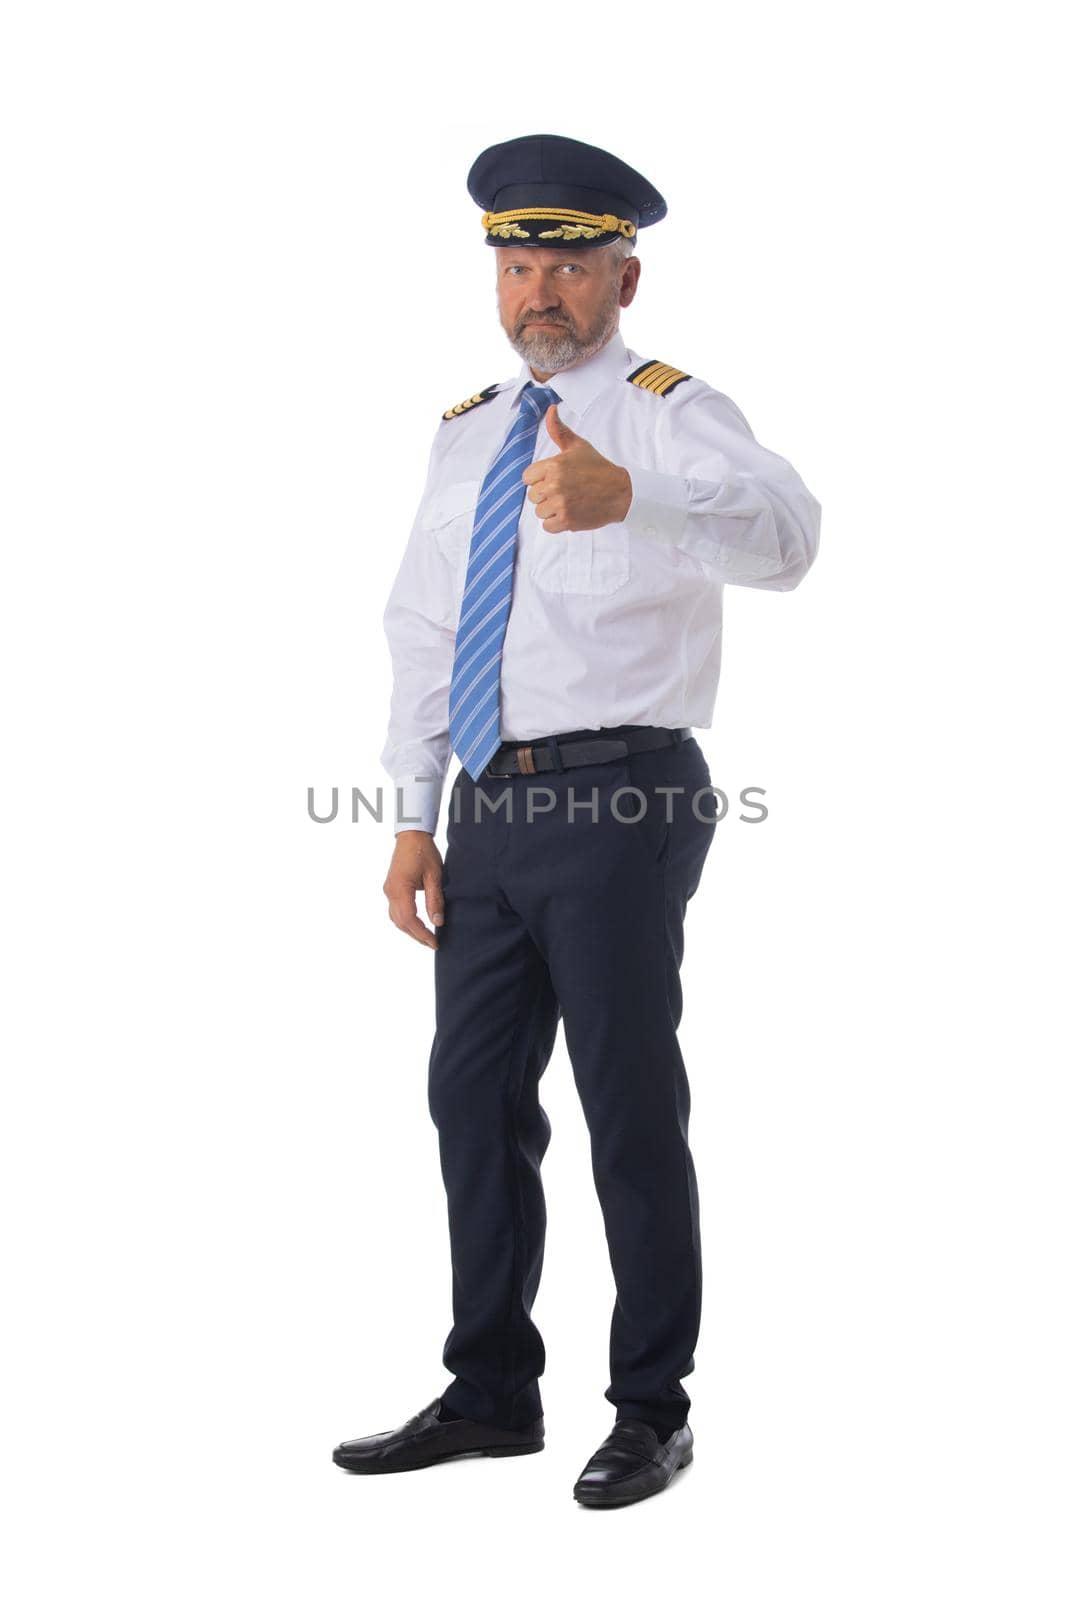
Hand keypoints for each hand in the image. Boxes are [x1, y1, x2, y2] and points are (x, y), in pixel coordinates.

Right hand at [383, 830, 444, 949]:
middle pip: (401, 922)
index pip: (410, 919)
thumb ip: (435, 900)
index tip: (435, 942)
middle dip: (417, 935)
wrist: (411, 835)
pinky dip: (406, 921)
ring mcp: (389, 890)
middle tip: (433, 944)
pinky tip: (417, 924)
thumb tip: (438, 922)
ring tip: (426, 937)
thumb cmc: (423, 852)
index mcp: (400, 888)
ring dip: (410, 930)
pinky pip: (395, 911)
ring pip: (396, 918)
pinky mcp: (391, 888)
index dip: (422, 934)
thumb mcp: (435, 875)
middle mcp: (391, 891)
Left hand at [522, 405, 632, 532]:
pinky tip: (569, 513)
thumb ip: (559, 430)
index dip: (538, 480)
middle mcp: (554, 485)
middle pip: (533, 496)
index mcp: (553, 465)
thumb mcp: (578, 446)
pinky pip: (548, 526)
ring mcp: (560, 504)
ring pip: (540, 512)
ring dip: (551, 510)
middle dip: (546, 496)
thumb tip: (550, 410)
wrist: (620, 492)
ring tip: (568, 502)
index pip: (527, 478)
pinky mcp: (567, 520)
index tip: (553, 480)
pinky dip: (556, 523)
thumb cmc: (598, 468)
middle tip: (565, 491)